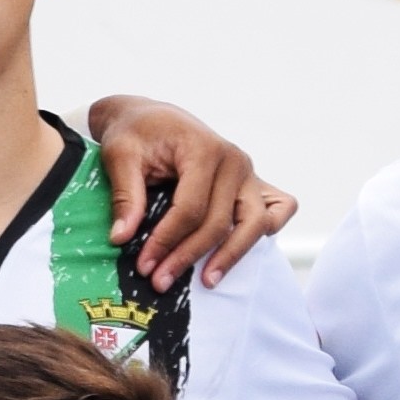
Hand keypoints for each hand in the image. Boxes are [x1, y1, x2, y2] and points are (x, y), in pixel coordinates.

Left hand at [82, 95, 289, 283]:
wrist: (152, 118)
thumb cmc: (136, 133)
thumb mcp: (120, 155)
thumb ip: (125, 196)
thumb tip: (122, 238)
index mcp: (204, 148)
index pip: (190, 208)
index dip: (166, 242)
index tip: (145, 266)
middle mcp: (234, 161)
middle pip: (219, 223)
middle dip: (188, 256)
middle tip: (160, 281)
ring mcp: (248, 173)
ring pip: (253, 224)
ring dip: (231, 256)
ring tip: (207, 280)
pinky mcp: (253, 183)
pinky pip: (279, 208)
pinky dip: (268, 229)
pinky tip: (244, 248)